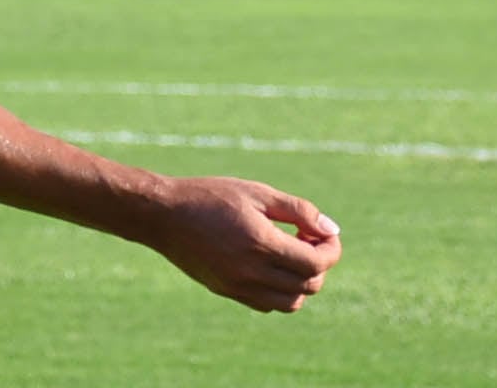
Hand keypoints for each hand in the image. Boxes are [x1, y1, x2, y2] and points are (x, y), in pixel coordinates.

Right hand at [144, 176, 341, 312]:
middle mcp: (252, 272)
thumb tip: (332, 228)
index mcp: (262, 243)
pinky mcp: (228, 292)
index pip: (316, 263)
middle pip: (308, 285)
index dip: (331, 249)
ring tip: (291, 252)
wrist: (164, 215)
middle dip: (319, 262)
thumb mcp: (257, 192)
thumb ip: (298, 210)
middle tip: (308, 237)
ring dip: (302, 281)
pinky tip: (270, 263)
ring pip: (291, 302)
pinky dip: (281, 291)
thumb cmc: (211, 196)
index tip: (325, 232)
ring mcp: (239, 287)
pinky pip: (268, 304)